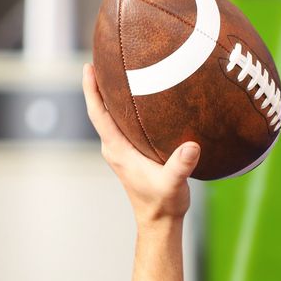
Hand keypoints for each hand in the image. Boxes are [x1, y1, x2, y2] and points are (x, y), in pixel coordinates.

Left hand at [83, 63, 199, 225]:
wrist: (158, 222)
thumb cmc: (163, 203)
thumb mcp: (173, 183)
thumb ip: (180, 165)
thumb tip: (192, 146)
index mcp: (118, 150)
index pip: (98, 114)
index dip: (92, 90)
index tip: (88, 67)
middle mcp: (115, 148)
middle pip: (101, 110)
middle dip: (100, 86)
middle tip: (104, 59)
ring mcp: (121, 152)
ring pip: (111, 118)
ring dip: (112, 97)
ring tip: (120, 74)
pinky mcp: (131, 156)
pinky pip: (123, 126)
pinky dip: (125, 110)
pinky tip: (140, 102)